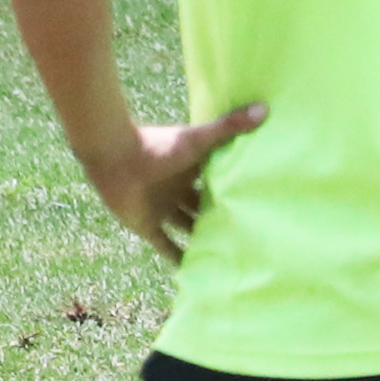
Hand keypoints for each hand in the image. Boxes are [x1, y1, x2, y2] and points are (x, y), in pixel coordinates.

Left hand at [80, 100, 267, 263]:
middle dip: (220, 217)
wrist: (114, 156)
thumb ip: (229, 127)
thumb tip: (265, 109)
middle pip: (202, 206)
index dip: (233, 191)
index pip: (216, 182)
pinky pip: (165, 245)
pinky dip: (178, 257)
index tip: (257, 204)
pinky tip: (196, 271)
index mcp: (190, 169)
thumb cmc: (158, 146)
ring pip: (186, 226)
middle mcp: (177, 189)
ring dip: (202, 238)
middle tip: (247, 235)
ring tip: (229, 256)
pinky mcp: (147, 225)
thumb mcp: (199, 140)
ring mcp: (162, 208)